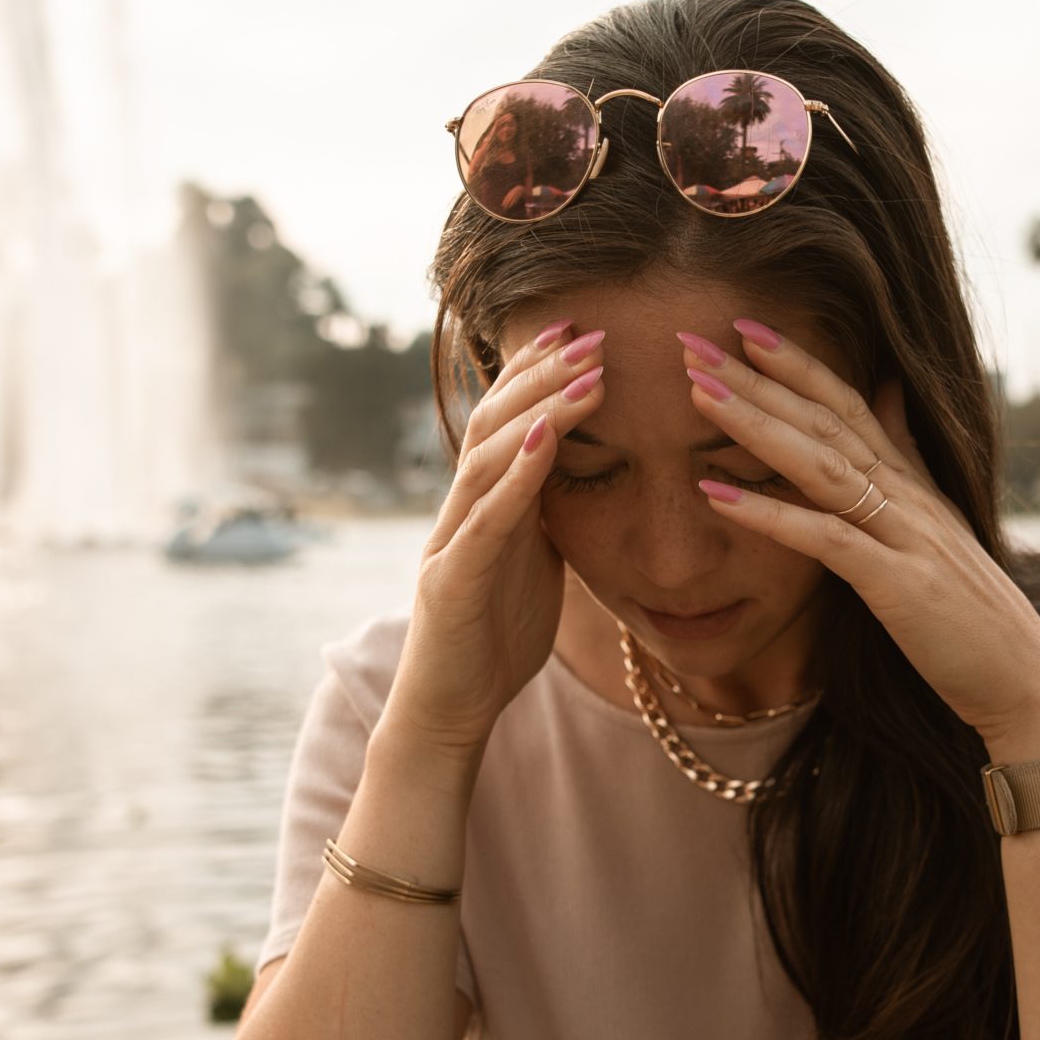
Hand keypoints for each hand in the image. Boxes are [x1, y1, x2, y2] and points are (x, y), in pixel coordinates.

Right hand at [386, 321, 609, 757]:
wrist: (448, 711)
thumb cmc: (493, 639)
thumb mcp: (534, 563)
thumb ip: (546, 515)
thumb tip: (582, 473)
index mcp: (485, 505)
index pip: (507, 420)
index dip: (537, 372)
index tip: (580, 329)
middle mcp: (461, 510)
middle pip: (495, 422)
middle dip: (542, 373)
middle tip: (590, 331)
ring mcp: (451, 541)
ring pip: (490, 457)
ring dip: (539, 410)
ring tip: (585, 372)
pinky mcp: (452, 580)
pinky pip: (487, 519)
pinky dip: (517, 475)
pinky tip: (545, 439)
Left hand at [677, 320, 1039, 747]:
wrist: (1026, 681)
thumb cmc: (975, 616)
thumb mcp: (940, 523)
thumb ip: (909, 456)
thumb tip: (888, 389)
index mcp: (913, 483)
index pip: (848, 404)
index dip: (798, 363)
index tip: (742, 327)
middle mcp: (909, 496)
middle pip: (824, 420)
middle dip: (757, 378)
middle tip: (692, 340)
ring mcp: (906, 535)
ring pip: (821, 463)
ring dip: (755, 425)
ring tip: (697, 392)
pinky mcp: (898, 584)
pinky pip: (825, 539)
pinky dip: (769, 514)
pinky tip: (716, 494)